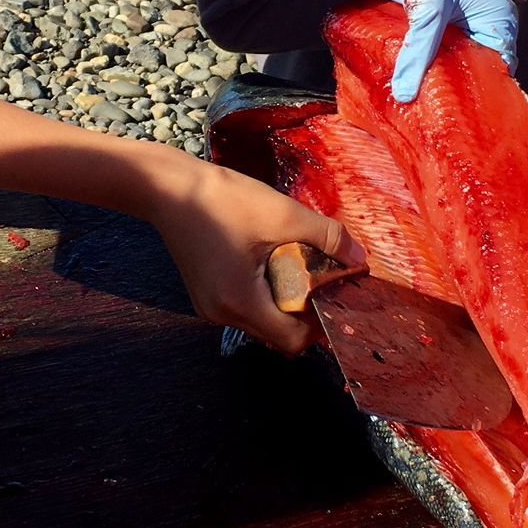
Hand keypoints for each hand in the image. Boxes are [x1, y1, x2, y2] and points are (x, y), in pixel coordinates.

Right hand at [151, 157, 363, 355]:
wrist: (167, 186)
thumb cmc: (221, 199)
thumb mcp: (282, 213)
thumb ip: (326, 236)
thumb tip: (361, 258)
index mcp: (240, 302)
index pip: (293, 340)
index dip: (319, 322)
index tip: (332, 291)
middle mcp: (221, 314)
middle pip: (277, 334)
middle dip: (303, 310)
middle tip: (318, 275)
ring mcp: (209, 307)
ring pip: (261, 321)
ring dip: (283, 301)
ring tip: (292, 263)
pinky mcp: (204, 295)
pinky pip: (245, 306)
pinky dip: (263, 293)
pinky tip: (266, 260)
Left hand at [316, 0, 516, 101]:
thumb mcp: (428, 8)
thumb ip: (418, 51)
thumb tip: (405, 95)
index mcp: (499, 18)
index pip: (501, 65)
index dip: (486, 91)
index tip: (468, 120)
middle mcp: (483, 25)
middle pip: (476, 67)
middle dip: (459, 90)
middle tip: (441, 123)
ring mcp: (458, 26)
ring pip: (452, 62)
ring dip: (437, 81)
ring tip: (423, 113)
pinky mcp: (433, 25)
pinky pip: (432, 53)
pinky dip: (422, 68)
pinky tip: (409, 90)